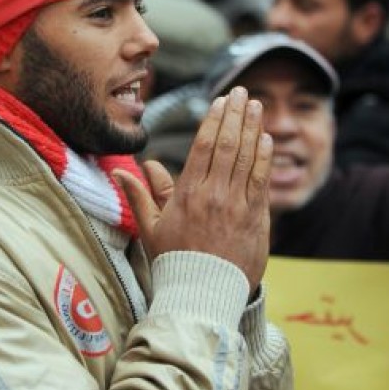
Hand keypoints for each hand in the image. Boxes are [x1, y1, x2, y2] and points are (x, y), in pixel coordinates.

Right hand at [114, 87, 272, 290]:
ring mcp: (237, 207)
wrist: (201, 296)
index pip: (204, 146)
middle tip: (243, 93)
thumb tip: (121, 171)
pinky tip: (267, 140)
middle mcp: (214, 195)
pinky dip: (265, 159)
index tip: (221, 101)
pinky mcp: (256, 220)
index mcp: (187, 194)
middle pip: (228, 145)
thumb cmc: (173, 262)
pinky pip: (262, 182)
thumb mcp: (150, 229)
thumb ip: (141, 195)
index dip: (214, 120)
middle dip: (236, 115)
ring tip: (257, 107)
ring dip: (254, 129)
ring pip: (248, 159)